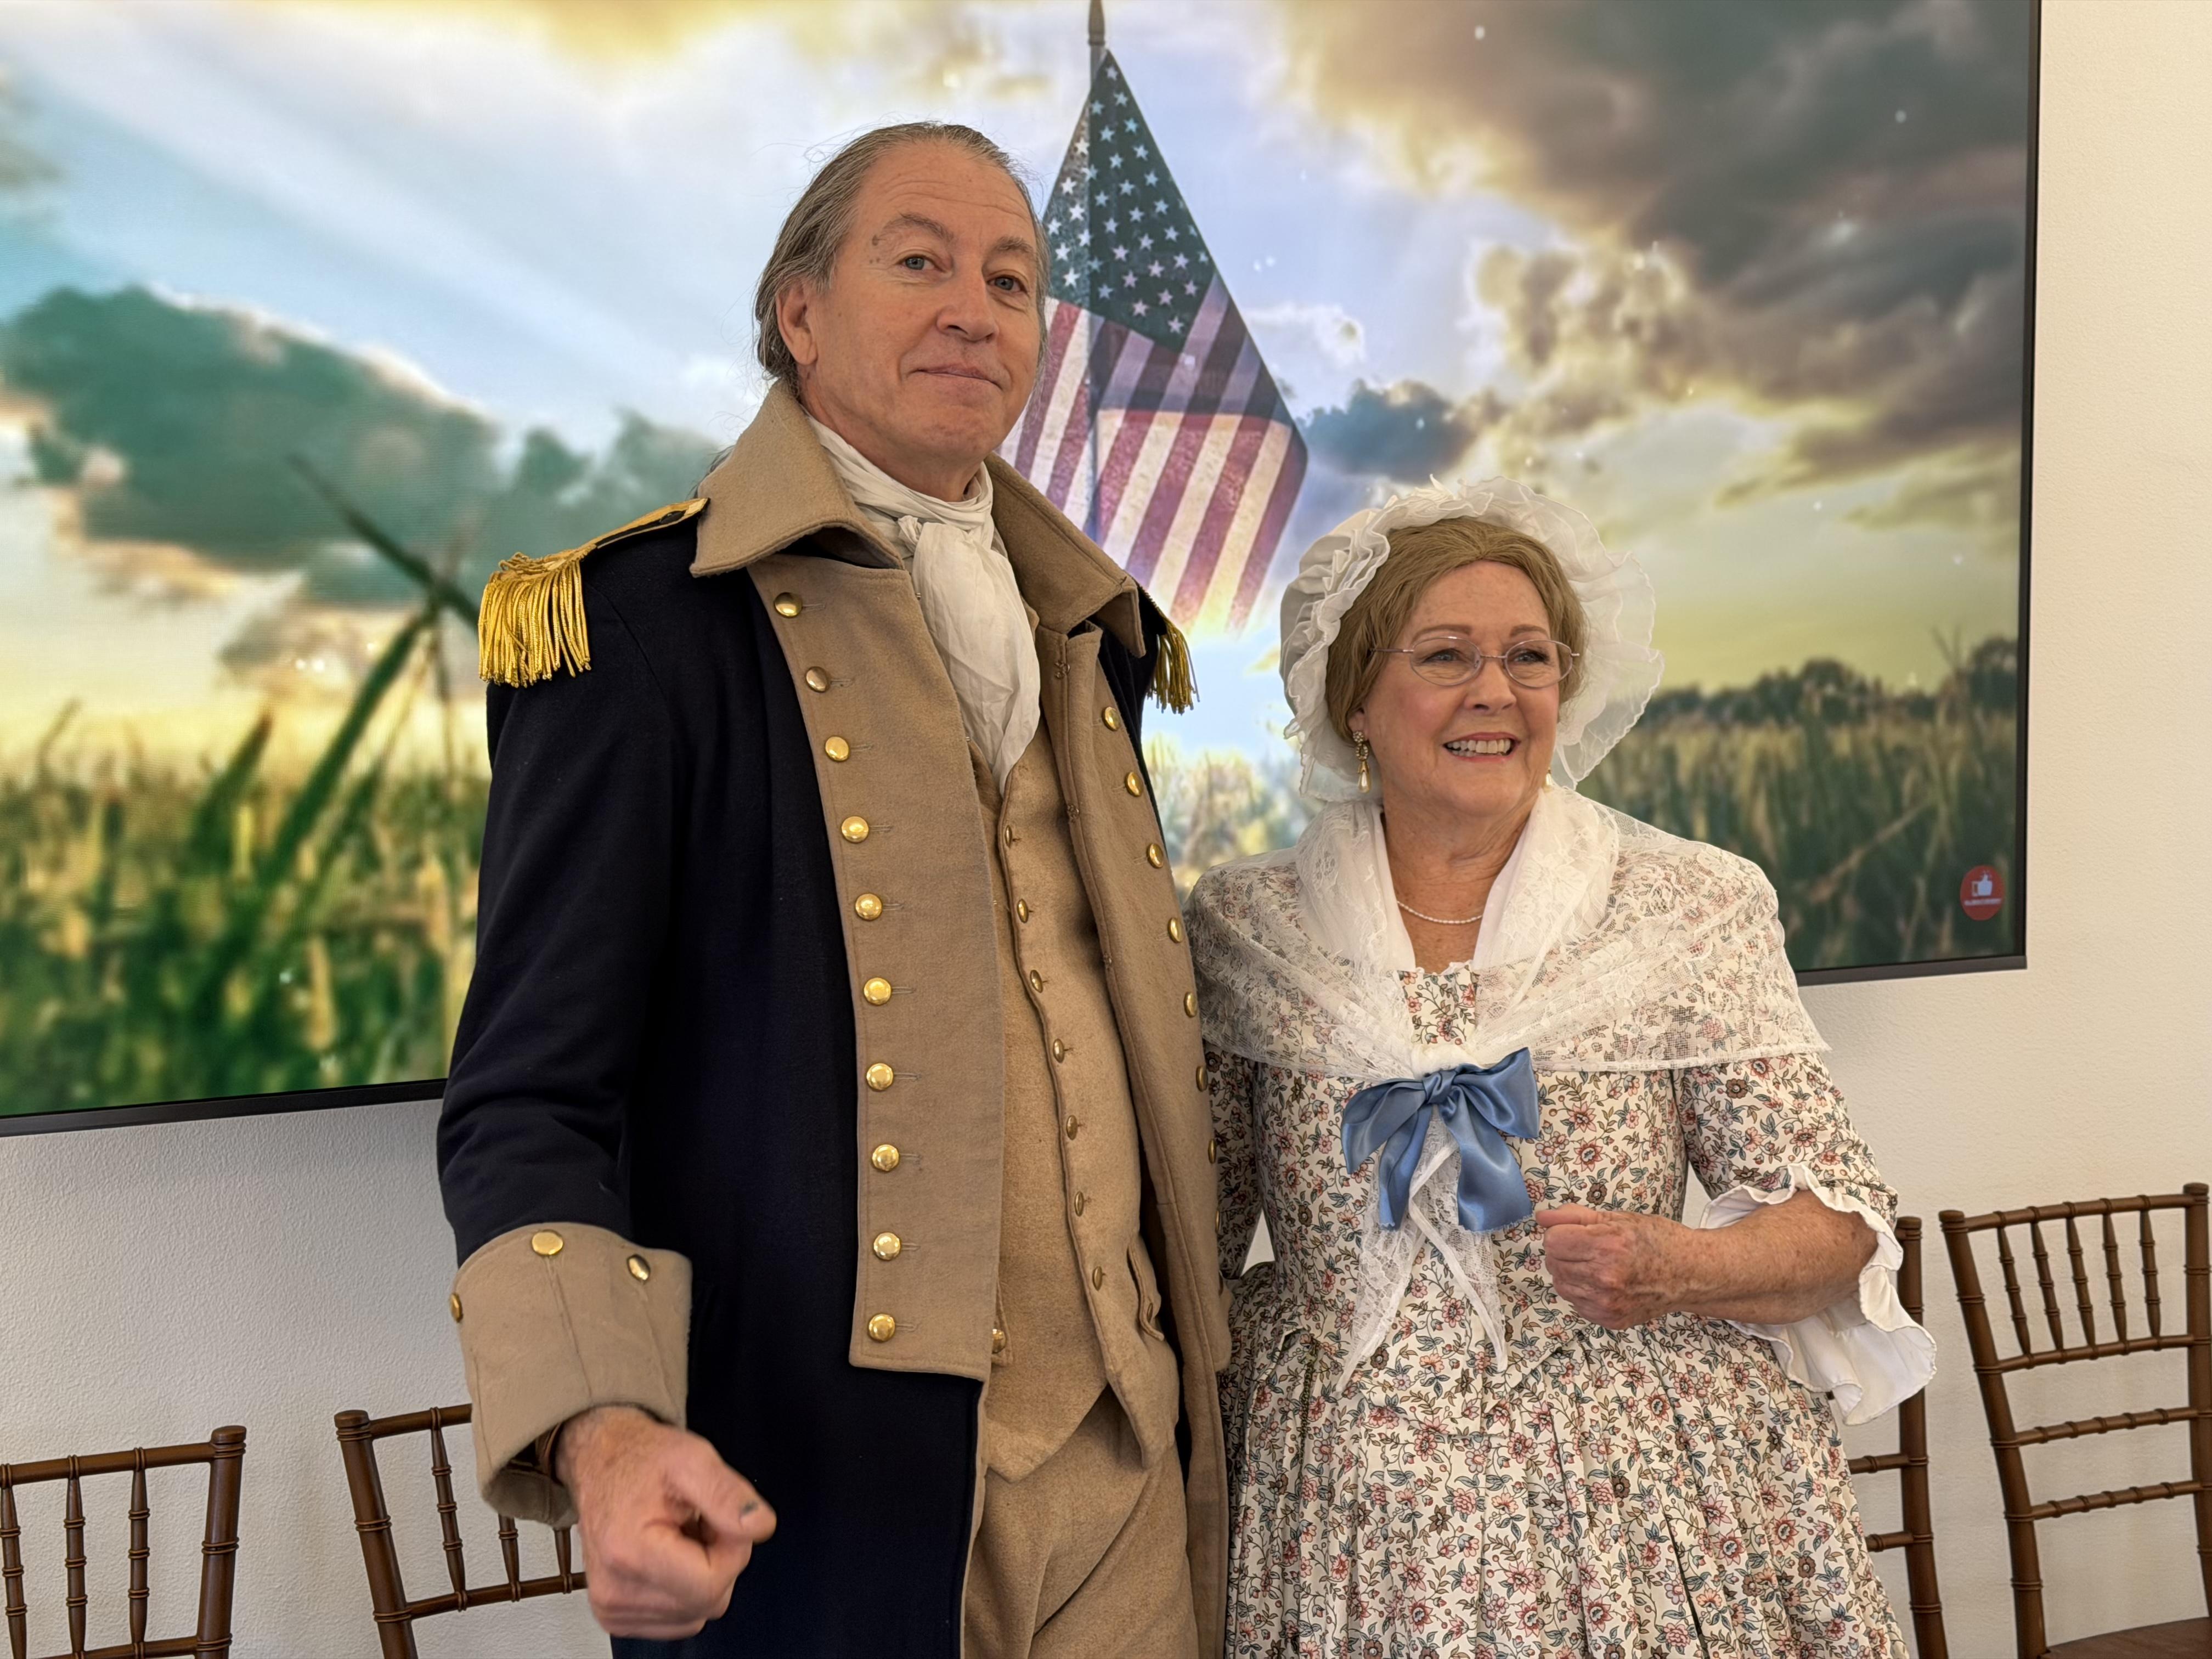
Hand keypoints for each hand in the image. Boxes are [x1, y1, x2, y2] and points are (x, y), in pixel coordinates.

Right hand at [555, 1405, 776, 1639]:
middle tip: (701, 1522)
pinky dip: (686, 1591)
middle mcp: (614, 1592)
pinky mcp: (616, 1617)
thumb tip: (761, 1526)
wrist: (603, 1465)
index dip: (732, 1550)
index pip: (711, 1584)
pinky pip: (680, 1620)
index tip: (719, 1518)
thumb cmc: (642, 1461)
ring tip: (682, 1536)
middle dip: (721, 1561)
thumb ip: (727, 1493)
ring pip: (698, 1614)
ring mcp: (612, 1609)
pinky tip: (671, 1557)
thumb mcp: (692, 1458)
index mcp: (628, 1553)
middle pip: (708, 1602)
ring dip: (704, 1576)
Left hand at [1534, 1205, 1692, 1329]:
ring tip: (1597, 1265)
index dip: (1561, 1233)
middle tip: (1590, 1247)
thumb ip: (1574, 1216)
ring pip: (1561, 1283)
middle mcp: (1606, 1278)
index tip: (1575, 1232)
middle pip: (1554, 1262)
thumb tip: (1542, 1217)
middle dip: (1565, 1251)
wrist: (1690, 1273)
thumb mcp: (1618, 1218)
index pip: (1553, 1241)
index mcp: (1608, 1246)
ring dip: (1571, 1272)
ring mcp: (1607, 1303)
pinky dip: (1583, 1291)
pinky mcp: (1609, 1319)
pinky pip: (1576, 1302)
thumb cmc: (1658, 1241)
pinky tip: (1604, 1282)